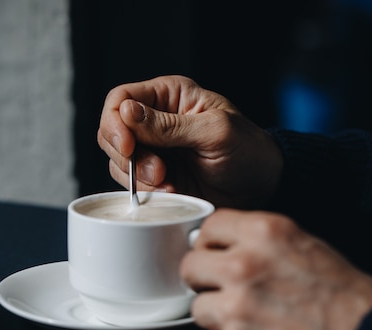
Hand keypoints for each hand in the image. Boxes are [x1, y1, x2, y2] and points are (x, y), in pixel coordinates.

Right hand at [97, 75, 282, 208]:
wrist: (261, 187)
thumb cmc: (248, 150)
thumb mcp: (214, 131)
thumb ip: (170, 125)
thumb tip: (126, 112)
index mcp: (169, 96)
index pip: (120, 99)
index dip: (115, 122)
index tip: (128, 146)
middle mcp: (155, 121)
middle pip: (110, 131)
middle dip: (127, 155)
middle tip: (159, 170)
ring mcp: (154, 151)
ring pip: (117, 160)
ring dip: (138, 177)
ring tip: (169, 183)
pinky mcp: (156, 177)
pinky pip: (132, 183)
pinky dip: (145, 191)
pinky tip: (170, 192)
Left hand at [180, 209, 371, 329]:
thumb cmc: (343, 295)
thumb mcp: (304, 243)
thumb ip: (260, 240)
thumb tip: (224, 244)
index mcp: (263, 233)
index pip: (210, 227)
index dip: (211, 243)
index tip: (216, 255)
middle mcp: (243, 265)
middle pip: (190, 266)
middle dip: (205, 280)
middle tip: (226, 290)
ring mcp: (235, 308)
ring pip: (197, 309)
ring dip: (219, 318)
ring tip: (250, 322)